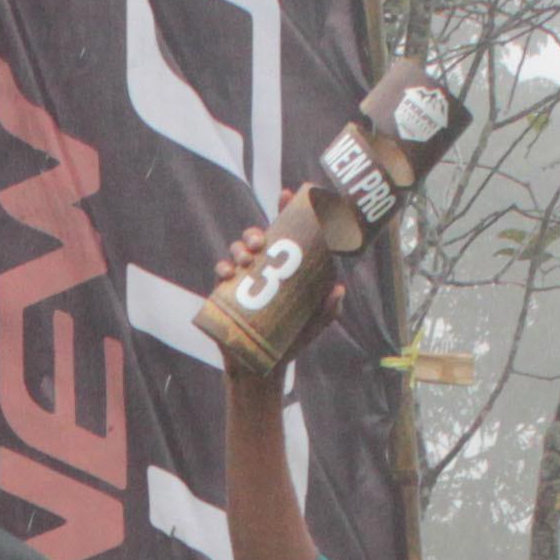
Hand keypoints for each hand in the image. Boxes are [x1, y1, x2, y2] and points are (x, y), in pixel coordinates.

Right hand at [210, 214, 332, 390]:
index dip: (285, 210)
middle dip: (256, 232)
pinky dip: (223, 267)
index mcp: (285, 267)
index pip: (285, 233)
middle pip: (257, 238)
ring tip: (247, 258)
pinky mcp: (226, 293)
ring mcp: (243, 279)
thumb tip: (338, 288)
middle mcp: (263, 268)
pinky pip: (221, 272)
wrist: (262, 366)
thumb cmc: (292, 341)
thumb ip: (329, 309)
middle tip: (262, 242)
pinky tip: (229, 272)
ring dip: (240, 248)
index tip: (287, 193)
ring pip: (238, 251)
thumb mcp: (316, 324)